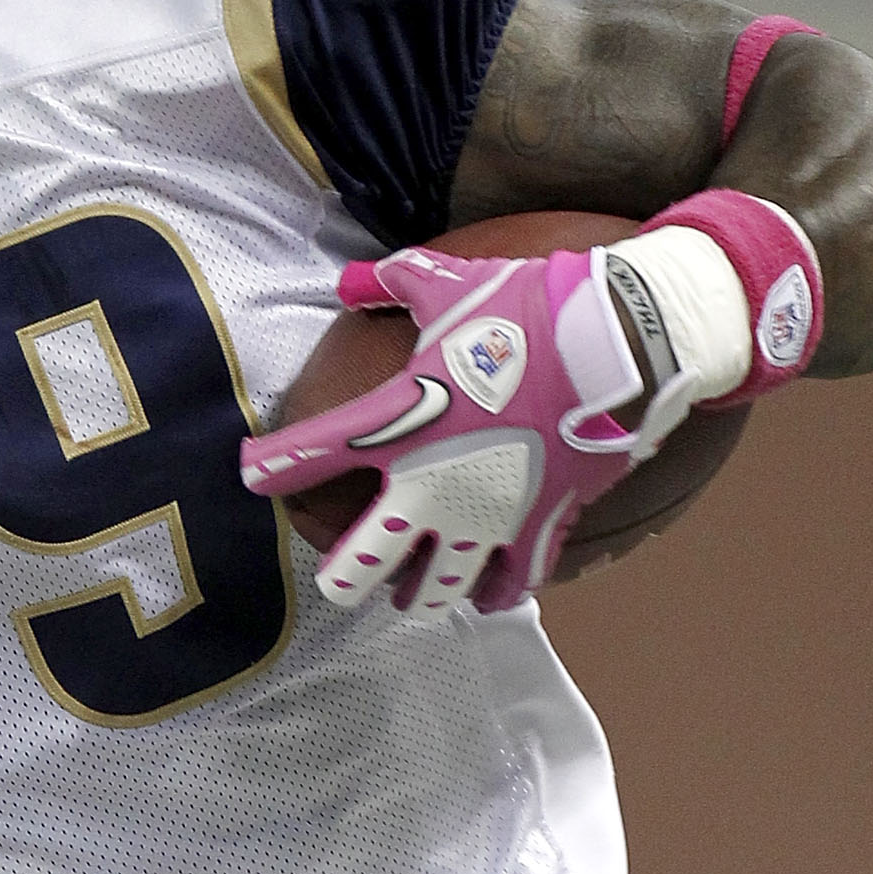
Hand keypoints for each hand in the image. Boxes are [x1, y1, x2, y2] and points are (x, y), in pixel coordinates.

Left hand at [241, 240, 650, 620]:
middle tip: (343, 573)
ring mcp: (483, 517)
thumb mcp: (449, 285)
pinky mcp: (537, 529)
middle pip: (358, 567)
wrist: (619, 341)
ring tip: (411, 591)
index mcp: (397, 424)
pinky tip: (483, 592)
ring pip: (431, 592)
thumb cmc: (530, 308)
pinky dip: (492, 592)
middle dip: (343, 576)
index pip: (306, 455)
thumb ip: (391, 282)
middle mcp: (429, 486)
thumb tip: (349, 280)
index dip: (269, 468)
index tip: (253, 474)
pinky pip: (507, 585)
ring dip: (416, 593)